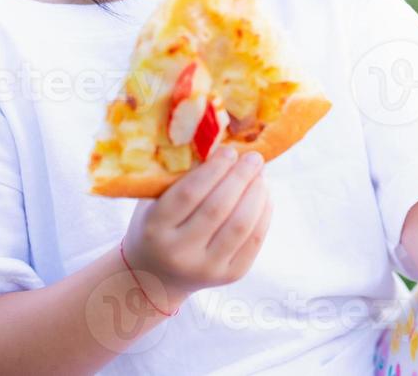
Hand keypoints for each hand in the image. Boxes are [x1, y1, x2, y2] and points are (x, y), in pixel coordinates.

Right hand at [121, 145, 273, 302]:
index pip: (189, 194)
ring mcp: (207, 269)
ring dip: (257, 193)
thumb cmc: (156, 224)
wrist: (155, 276)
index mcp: (155, 229)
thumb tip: (220, 142)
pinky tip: (264, 194)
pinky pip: (255, 240)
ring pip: (241, 225)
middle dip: (241, 177)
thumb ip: (179, 177)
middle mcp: (179, 253)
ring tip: (260, 174)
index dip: (214, 169)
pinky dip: (264, 213)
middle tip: (254, 157)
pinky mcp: (230, 276)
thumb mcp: (154, 201)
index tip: (229, 150)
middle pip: (219, 208)